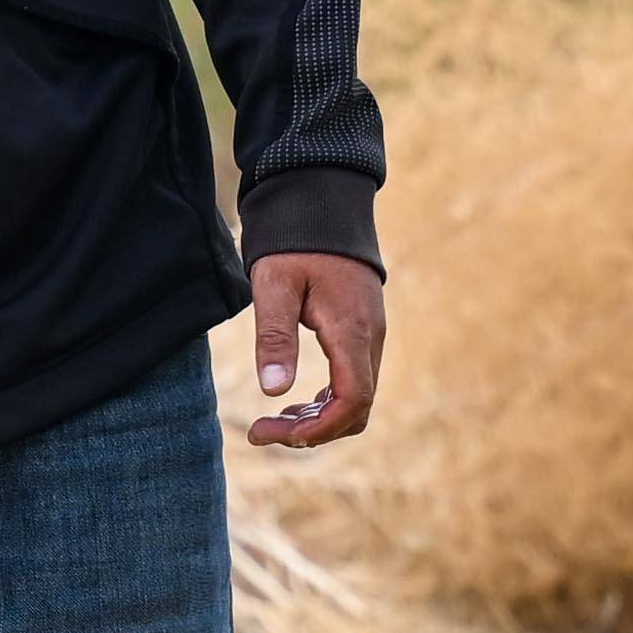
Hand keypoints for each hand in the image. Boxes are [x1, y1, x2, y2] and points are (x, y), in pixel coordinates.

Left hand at [244, 251, 384, 448]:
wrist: (323, 202)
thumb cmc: (295, 241)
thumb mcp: (274, 284)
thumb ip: (275, 336)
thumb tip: (274, 392)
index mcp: (352, 330)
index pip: (353, 401)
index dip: (316, 429)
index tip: (268, 431)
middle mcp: (370, 338)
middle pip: (357, 410)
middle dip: (312, 430)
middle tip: (261, 430)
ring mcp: (370, 336)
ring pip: (357, 399)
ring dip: (318, 419)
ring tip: (271, 420)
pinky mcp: (363, 332)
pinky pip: (353, 381)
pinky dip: (326, 401)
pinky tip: (294, 402)